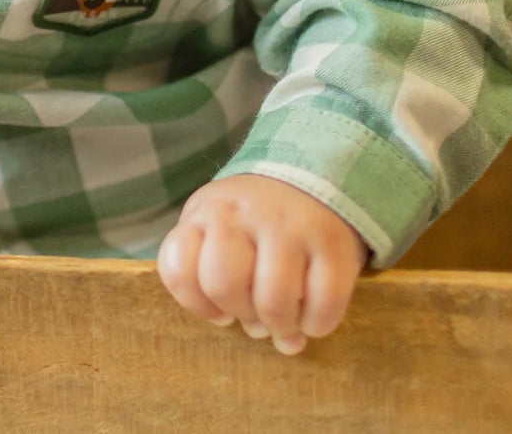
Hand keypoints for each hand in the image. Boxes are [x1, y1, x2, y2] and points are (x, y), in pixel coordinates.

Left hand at [157, 174, 366, 355]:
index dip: (197, 302)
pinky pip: (324, 304)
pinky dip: (317, 323)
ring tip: (287, 319)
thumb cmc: (254, 218)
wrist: (311, 176)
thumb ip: (218, 278)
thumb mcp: (217, 227)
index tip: (220, 310)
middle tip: (258, 313)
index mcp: (206, 211)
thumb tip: (263, 335)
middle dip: (242, 313)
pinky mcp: (332, 242)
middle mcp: (244, 213)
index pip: (178, 266)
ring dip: (281, 324)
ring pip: (273, 301)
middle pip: (224, 285)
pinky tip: (313, 315)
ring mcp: (290, 226)